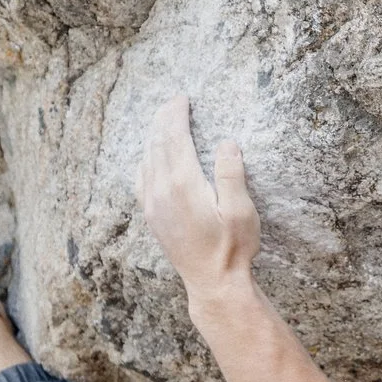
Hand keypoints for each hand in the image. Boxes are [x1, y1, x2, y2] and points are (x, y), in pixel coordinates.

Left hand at [138, 95, 258, 293]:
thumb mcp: (240, 210)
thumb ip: (231, 174)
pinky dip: (145, 160)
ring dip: (153, 137)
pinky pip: (141, 179)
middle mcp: (161, 191)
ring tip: (162, 121)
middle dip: (163, 119)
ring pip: (147, 159)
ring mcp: (153, 205)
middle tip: (172, 102)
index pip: (174, 137)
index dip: (176, 114)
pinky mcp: (152, 217)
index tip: (182, 98)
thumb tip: (225, 143)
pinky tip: (149, 158)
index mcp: (183, 183)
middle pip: (157, 144)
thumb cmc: (233, 248)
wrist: (213, 283)